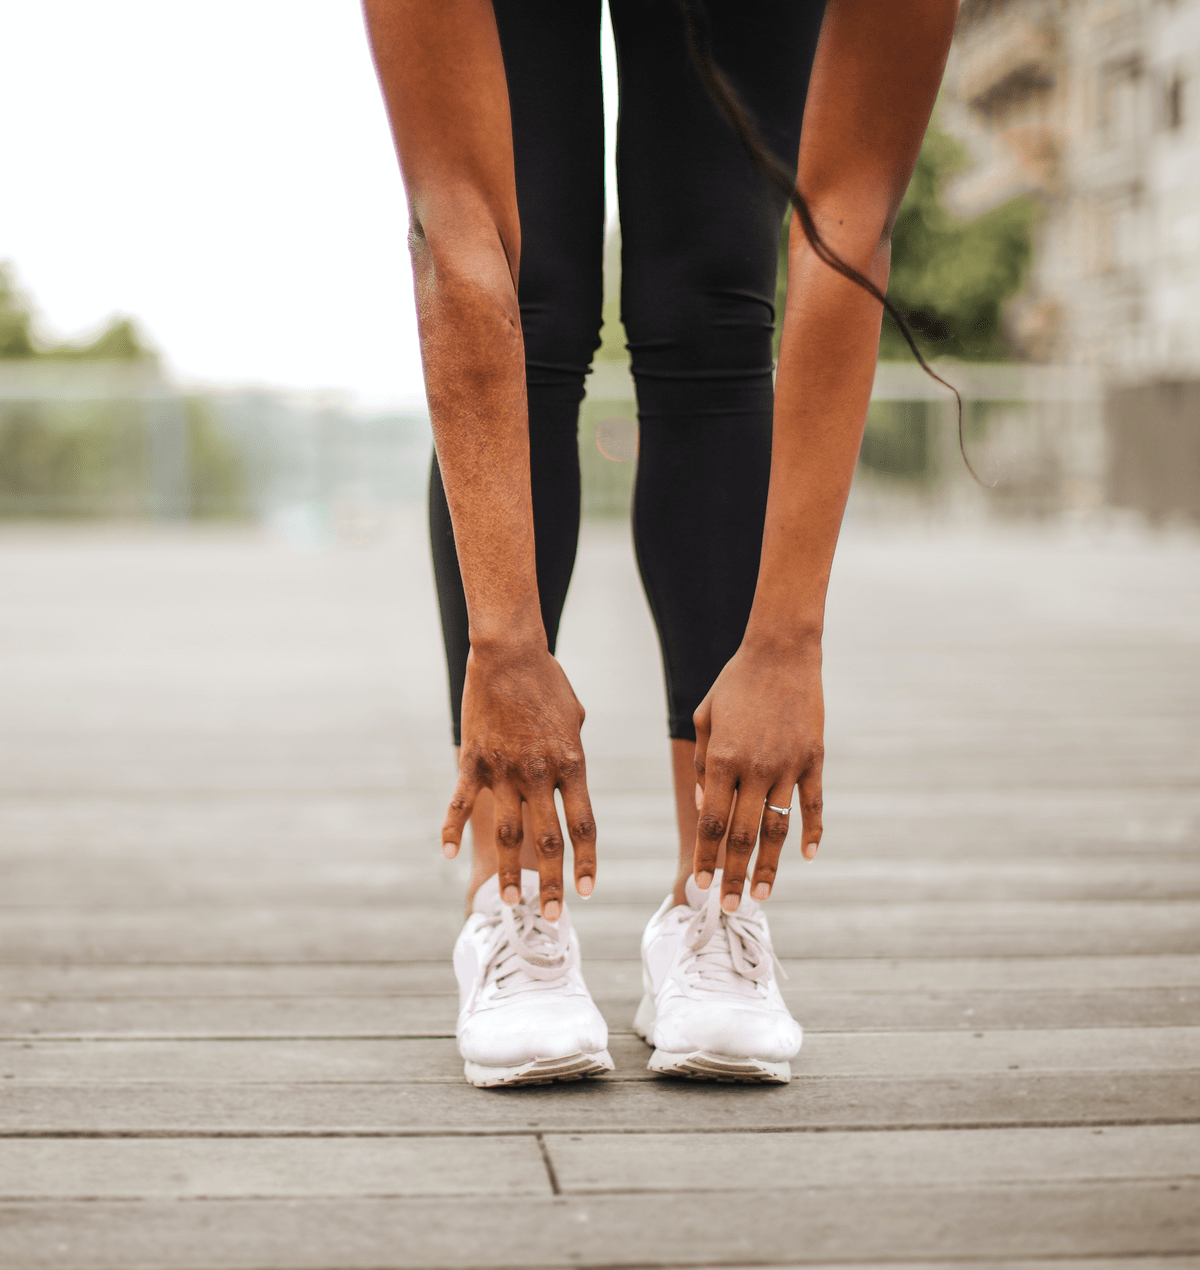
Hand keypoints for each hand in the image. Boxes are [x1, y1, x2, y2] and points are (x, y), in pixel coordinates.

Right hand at [441, 642, 596, 918]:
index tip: (586, 891)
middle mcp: (539, 774)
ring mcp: (503, 770)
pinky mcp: (473, 761)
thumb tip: (568, 779)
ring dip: (509, 872)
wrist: (508, 653)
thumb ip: (571, 755)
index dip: (585, 862)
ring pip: (508, 832)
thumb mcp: (574, 718)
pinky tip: (448, 855)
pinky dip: (452, 830)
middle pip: (548, 840)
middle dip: (552, 883)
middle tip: (553, 917)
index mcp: (571, 763)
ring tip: (508, 902)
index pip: (583, 825)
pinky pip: (460, 803)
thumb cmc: (547, 681)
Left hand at [692, 640, 823, 909]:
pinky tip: (808, 857)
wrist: (781, 652)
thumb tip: (705, 807)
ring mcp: (789, 765)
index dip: (707, 857)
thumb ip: (702, 765)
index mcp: (722, 759)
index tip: (701, 885)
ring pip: (778, 828)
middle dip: (734, 875)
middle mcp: (755, 768)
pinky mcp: (814, 759)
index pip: (712, 822)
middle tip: (729, 907)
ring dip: (769, 866)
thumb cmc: (735, 684)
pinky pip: (814, 805)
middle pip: (743, 835)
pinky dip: (812, 833)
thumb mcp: (705, 718)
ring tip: (762, 895)